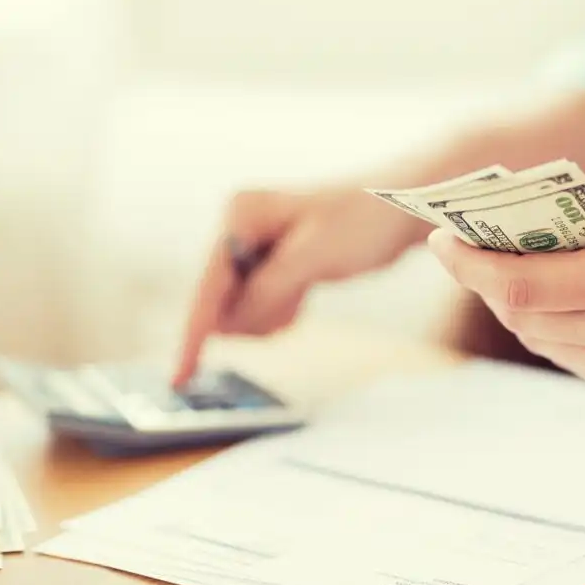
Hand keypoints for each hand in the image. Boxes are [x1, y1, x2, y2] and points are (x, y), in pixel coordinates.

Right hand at [175, 183, 420, 384]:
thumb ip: (269, 290)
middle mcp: (240, 228)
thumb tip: (230, 325)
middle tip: (298, 291)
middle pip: (223, 301)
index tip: (180, 377)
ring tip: (308, 282)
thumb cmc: (364, 220)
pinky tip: (305, 290)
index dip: (193, 334)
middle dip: (255, 314)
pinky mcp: (275, 263)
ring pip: (244, 308)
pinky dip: (283, 309)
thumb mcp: (314, 256)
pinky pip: (264, 304)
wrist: (405, 207)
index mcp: (240, 214)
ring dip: (273, 312)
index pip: (207, 286)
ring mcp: (256, 246)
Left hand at [427, 164, 584, 396]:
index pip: (522, 283)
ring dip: (518, 304)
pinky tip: (563, 296)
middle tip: (471, 247)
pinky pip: (575, 357)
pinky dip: (554, 325)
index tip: (443, 240)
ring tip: (513, 267)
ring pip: (544, 339)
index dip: (471, 264)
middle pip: (523, 315)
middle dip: (488, 279)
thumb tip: (541, 216)